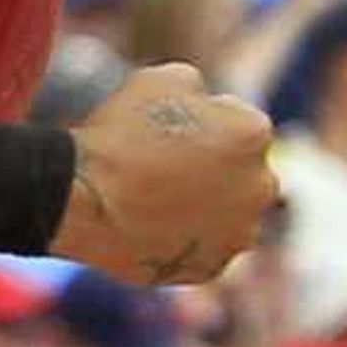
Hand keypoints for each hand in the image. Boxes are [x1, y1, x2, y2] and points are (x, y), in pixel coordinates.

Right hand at [53, 64, 279, 284]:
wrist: (85, 198)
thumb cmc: (119, 133)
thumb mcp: (159, 80)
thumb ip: (198, 87)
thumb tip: (206, 103)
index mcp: (255, 134)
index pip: (238, 122)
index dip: (203, 123)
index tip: (170, 132)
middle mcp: (262, 186)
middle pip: (242, 171)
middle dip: (215, 167)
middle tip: (165, 167)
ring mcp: (240, 232)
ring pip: (229, 214)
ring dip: (207, 206)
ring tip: (156, 200)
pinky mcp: (214, 267)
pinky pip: (206, 248)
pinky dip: (188, 240)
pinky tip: (153, 228)